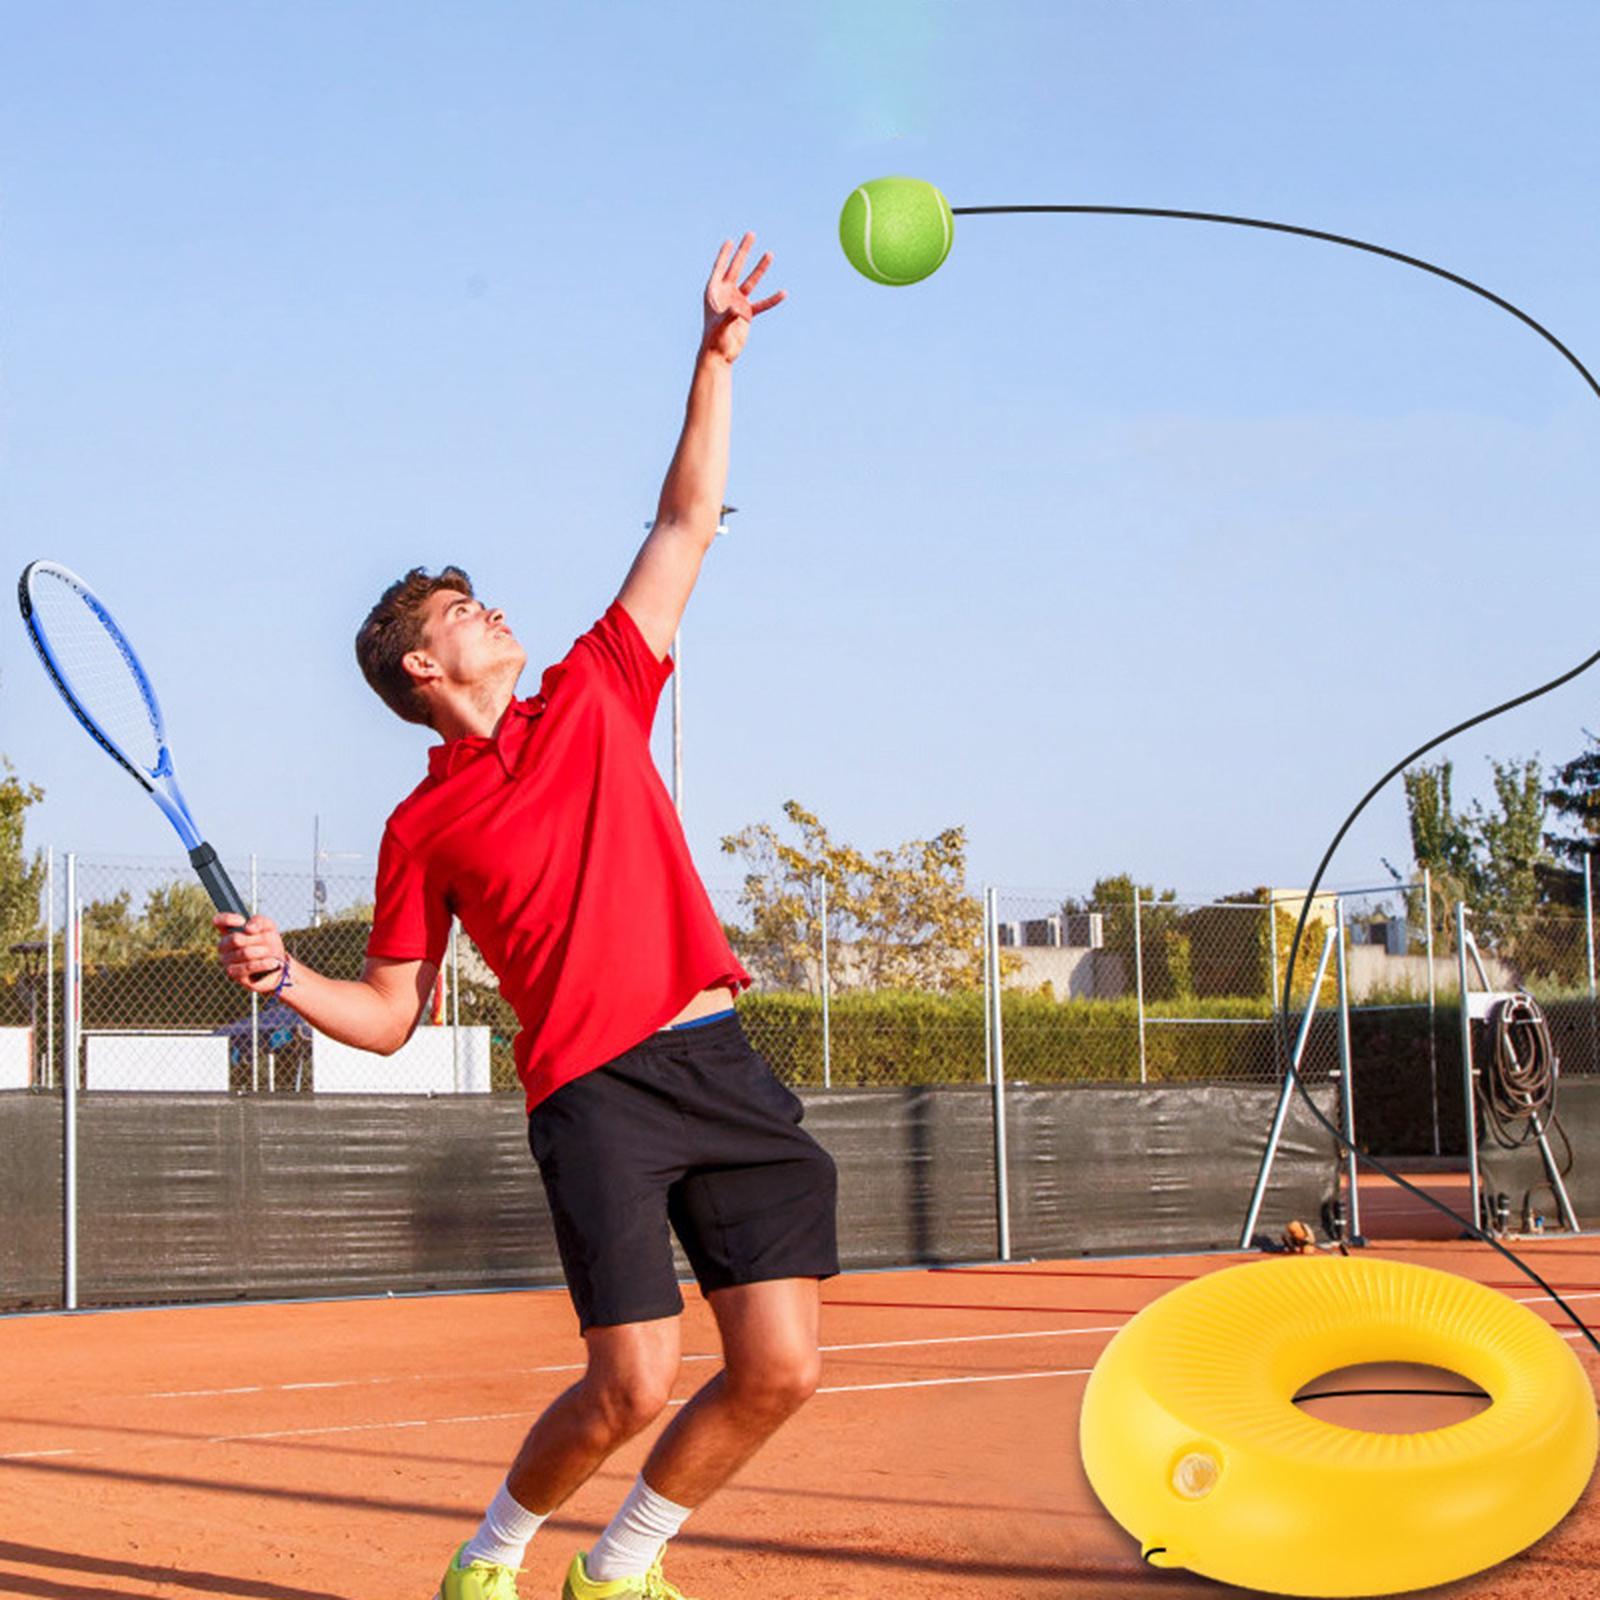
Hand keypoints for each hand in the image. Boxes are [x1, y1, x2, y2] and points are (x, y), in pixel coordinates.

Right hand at [215, 912, 286, 992]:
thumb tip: (248, 928)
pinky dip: (263, 964)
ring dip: (263, 951)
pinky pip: (248, 967)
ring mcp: (226, 960)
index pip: (219, 921)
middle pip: (236, 939)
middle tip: (269, 941)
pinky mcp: (234, 973)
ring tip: (271, 952)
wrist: (277, 965)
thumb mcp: (268, 928)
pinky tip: (273, 963)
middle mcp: (224, 946)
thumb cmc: (269, 943)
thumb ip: (259, 921)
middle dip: (257, 939)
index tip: (243, 921)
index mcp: (229, 931)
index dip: (228, 919)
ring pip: (244, 953)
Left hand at [702, 232, 784, 364]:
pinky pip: (761, 304)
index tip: (730, 240)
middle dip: (743, 251)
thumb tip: (737, 310)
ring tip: (769, 254)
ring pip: (750, 281)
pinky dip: (772, 300)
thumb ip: (728, 316)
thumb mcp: (720, 326)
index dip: (725, 254)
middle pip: (736, 267)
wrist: (719, 354)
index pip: (719, 268)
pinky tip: (783, 293)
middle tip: (751, 234)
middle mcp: (725, 293)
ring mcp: (737, 302)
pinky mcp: (746, 313)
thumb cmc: (713, 339)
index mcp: (713, 292)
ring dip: (760, 269)